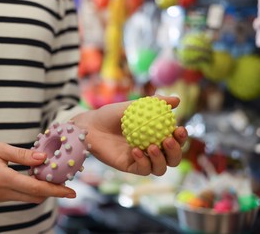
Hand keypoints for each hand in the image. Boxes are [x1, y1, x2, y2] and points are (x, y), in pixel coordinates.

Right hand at [0, 136, 75, 202]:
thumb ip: (22, 155)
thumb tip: (44, 158)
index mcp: (2, 179)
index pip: (36, 189)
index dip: (56, 191)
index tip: (72, 192)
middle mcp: (0, 192)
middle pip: (34, 197)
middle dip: (51, 191)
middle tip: (64, 179)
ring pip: (27, 198)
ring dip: (40, 190)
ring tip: (51, 175)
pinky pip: (18, 195)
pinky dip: (29, 188)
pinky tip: (34, 175)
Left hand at [72, 96, 186, 175]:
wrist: (90, 126)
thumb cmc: (110, 115)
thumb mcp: (133, 106)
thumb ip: (154, 103)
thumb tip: (177, 100)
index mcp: (155, 136)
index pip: (175, 141)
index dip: (181, 138)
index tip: (179, 128)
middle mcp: (150, 150)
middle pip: (172, 159)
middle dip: (176, 151)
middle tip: (168, 139)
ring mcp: (140, 160)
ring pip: (160, 169)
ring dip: (161, 159)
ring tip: (152, 145)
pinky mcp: (129, 167)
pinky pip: (142, 170)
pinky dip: (143, 162)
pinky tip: (136, 150)